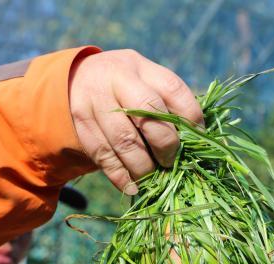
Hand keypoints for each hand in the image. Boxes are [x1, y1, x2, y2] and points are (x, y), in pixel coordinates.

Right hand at [68, 49, 202, 194]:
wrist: (76, 80)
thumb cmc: (126, 89)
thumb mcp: (146, 82)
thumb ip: (169, 105)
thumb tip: (198, 144)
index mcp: (142, 68)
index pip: (173, 89)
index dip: (190, 118)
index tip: (198, 139)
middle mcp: (117, 79)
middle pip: (147, 113)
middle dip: (165, 144)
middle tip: (170, 162)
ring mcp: (95, 101)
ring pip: (124, 140)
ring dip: (143, 166)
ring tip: (153, 179)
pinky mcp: (81, 124)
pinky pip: (103, 155)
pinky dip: (120, 176)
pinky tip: (133, 187)